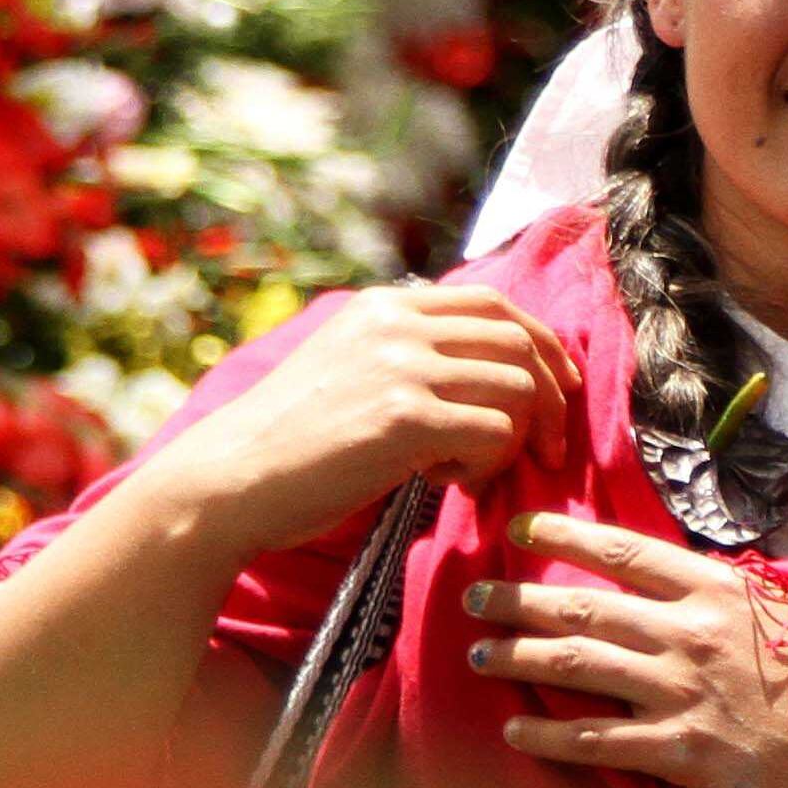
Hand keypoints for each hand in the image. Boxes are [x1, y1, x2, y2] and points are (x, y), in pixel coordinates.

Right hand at [118, 286, 578, 571]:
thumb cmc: (285, 440)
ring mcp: (402, 367)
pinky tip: (444, 484)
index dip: (541, 345)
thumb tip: (475, 367)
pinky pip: (495, 432)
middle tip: (548, 449)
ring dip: (514, 438)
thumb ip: (401, 353)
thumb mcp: (343, 366)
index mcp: (384, 307)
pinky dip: (487, 466)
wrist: (231, 478)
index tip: (557, 389)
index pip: (494, 303)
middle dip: (550, 396)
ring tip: (468, 471)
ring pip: (517, 387)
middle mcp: (397, 324)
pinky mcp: (405, 419)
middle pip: (518, 340)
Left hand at [467, 510, 787, 787]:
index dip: (564, 537)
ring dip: (518, 657)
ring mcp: (682, 692)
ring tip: (476, 653)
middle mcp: (690, 633)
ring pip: (578, 666)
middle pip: (583, 608)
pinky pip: (597, 740)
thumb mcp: (784, 613)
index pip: (624, 551)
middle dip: (518, 599)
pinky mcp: (680, 750)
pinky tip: (512, 731)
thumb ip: (727, 594)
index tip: (520, 528)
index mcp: (715, 591)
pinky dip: (549, 735)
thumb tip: (684, 577)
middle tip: (473, 594)